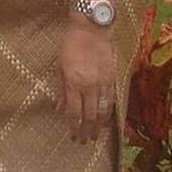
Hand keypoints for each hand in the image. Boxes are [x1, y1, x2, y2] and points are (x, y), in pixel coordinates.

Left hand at [57, 15, 114, 143]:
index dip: (73, 126)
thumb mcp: (59, 65)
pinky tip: (106, 121)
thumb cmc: (71, 44)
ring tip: (95, 137)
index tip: (72, 135)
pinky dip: (109, 113)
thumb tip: (58, 107)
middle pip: (88, 115)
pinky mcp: (112, 78)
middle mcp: (88, 85)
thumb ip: (60, 87)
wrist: (92, 28)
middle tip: (83, 142)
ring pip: (102, 111)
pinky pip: (111, 101)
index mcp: (73, 82)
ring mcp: (102, 83)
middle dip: (85, 131)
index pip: (73, 111)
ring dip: (98, 126)